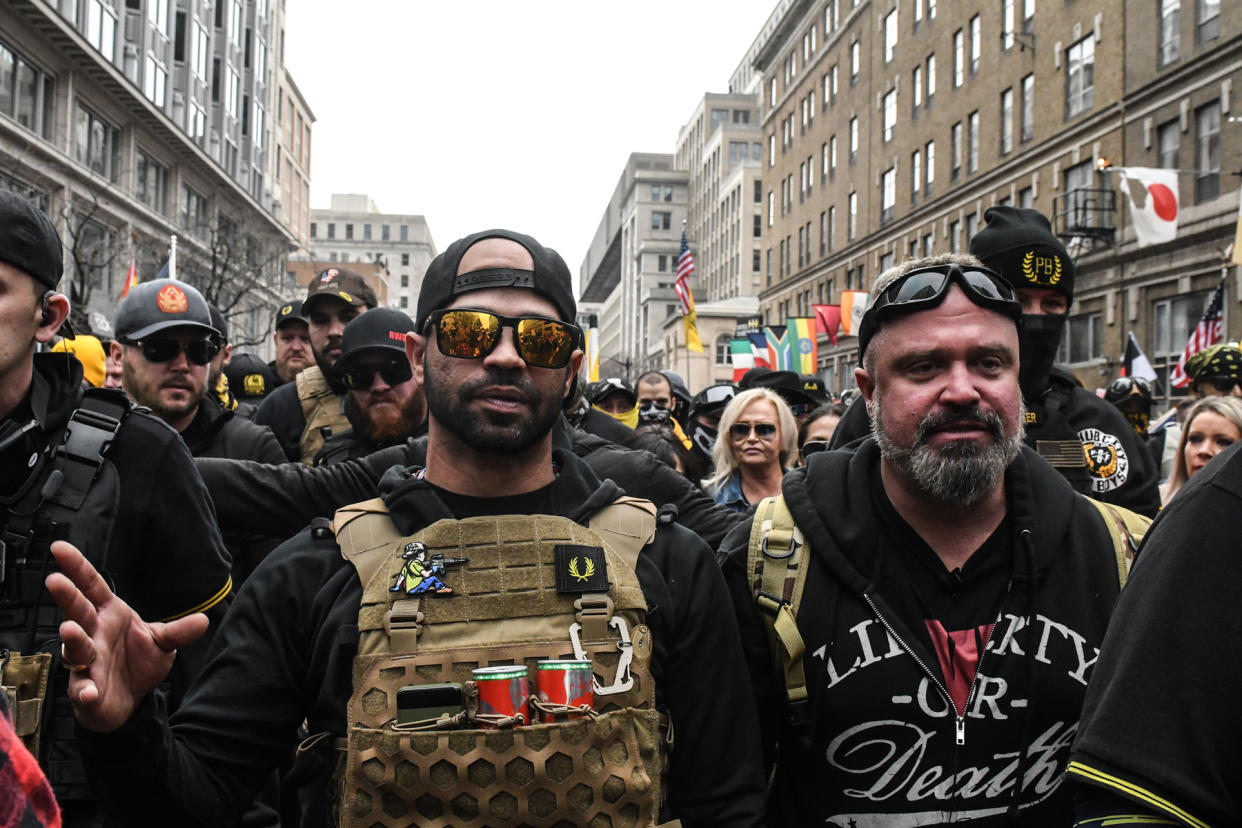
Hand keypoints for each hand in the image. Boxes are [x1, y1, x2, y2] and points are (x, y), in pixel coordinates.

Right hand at [45, 541, 209, 732]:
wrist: (131, 700)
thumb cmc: (138, 663)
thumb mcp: (163, 643)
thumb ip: (178, 632)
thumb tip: (203, 620)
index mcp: (110, 615)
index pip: (92, 586)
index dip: (77, 566)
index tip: (59, 547)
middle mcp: (93, 634)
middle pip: (77, 611)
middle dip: (67, 596)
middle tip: (55, 580)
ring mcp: (86, 662)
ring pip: (75, 647)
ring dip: (73, 639)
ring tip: (70, 630)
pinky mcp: (85, 690)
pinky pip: (82, 689)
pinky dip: (84, 691)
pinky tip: (88, 692)